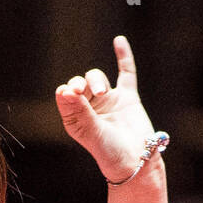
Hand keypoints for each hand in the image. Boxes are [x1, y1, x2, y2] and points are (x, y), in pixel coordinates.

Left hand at [55, 35, 157, 182]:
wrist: (137, 162)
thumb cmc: (110, 152)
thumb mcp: (91, 131)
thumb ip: (80, 110)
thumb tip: (65, 89)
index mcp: (75, 118)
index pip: (66, 95)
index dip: (69, 89)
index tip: (73, 92)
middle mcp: (89, 107)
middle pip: (81, 83)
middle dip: (84, 83)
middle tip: (89, 92)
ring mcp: (109, 101)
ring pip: (98, 78)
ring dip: (97, 80)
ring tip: (102, 92)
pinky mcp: (128, 97)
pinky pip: (125, 73)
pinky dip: (123, 57)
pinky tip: (119, 41)